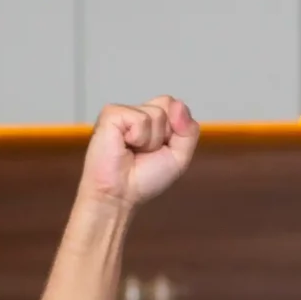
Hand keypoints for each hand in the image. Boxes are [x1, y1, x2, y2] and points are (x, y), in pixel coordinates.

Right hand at [79, 96, 199, 209]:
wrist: (120, 195)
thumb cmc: (142, 179)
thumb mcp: (179, 157)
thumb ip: (189, 131)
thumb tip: (179, 104)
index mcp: (151, 120)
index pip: (176, 106)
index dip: (175, 129)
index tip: (160, 150)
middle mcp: (137, 112)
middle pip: (168, 105)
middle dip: (164, 135)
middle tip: (145, 152)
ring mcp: (123, 111)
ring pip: (157, 114)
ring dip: (150, 141)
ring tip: (134, 151)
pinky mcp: (111, 114)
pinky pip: (140, 119)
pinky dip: (138, 138)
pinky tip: (124, 146)